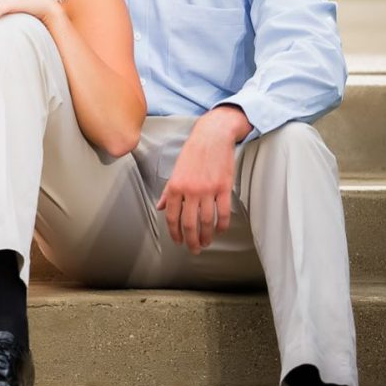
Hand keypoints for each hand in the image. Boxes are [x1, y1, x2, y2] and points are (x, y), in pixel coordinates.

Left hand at [156, 107, 249, 252]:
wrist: (212, 136)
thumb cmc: (193, 153)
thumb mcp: (176, 171)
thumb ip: (169, 191)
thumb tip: (161, 207)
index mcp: (176, 186)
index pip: (173, 217)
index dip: (175, 233)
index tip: (179, 242)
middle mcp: (190, 190)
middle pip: (189, 223)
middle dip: (191, 240)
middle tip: (194, 249)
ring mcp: (208, 190)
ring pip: (207, 221)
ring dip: (207, 236)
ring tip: (206, 243)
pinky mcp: (224, 187)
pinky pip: (223, 212)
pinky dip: (222, 225)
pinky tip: (220, 231)